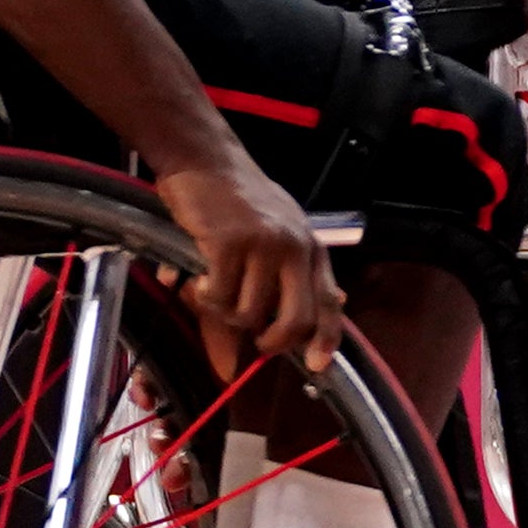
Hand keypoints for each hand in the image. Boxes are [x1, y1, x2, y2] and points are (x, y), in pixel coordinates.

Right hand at [154, 150, 343, 378]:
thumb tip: (318, 312)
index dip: (326, 338)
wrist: (207, 161)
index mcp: (311, 247)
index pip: (329, 302)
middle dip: (273, 341)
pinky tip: (198, 280)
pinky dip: (205, 298)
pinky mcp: (229, 244)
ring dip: (227, 314)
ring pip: (250, 313)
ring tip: (214, 292)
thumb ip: (288, 277)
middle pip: (295, 319)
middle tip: (256, 341)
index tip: (317, 365)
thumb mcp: (276, 234)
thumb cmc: (238, 203)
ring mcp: (263, 245)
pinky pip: (219, 296)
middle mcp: (294, 247)